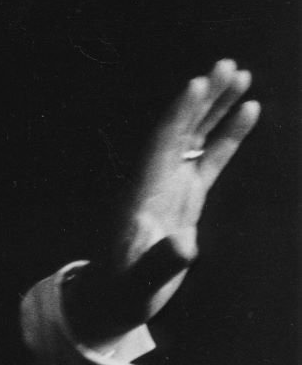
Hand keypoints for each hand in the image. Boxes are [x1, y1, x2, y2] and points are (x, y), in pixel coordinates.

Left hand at [65, 59, 259, 343]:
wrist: (114, 300)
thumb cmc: (123, 291)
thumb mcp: (140, 282)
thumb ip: (161, 263)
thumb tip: (185, 247)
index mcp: (141, 192)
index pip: (162, 143)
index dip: (179, 114)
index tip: (197, 83)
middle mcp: (154, 181)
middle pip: (179, 128)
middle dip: (202, 98)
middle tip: (227, 64)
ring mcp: (170, 187)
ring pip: (195, 136)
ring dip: (216, 106)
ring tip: (241, 74)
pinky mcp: (185, 198)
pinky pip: (209, 158)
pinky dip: (227, 134)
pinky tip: (249, 110)